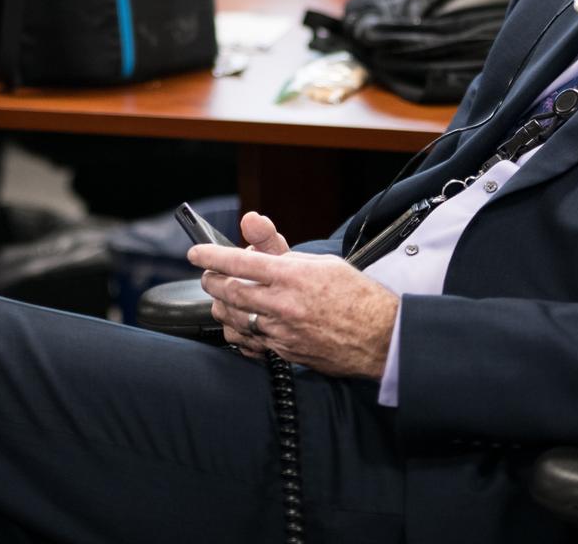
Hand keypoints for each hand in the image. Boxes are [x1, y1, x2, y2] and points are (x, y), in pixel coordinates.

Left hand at [189, 240, 398, 378]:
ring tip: (225, 299)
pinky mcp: (285, 353)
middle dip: (211, 282)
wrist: (382, 337)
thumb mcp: (321, 261)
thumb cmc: (356, 296)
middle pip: (229, 292)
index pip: (240, 261)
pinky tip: (242, 324)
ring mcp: (282, 332)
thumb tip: (250, 223)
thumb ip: (279, 247)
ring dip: (222, 307)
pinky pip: (249, 343)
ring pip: (233, 320)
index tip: (195, 253)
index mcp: (293, 275)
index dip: (211, 255)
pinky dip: (239, 332)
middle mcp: (284, 304)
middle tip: (209, 276)